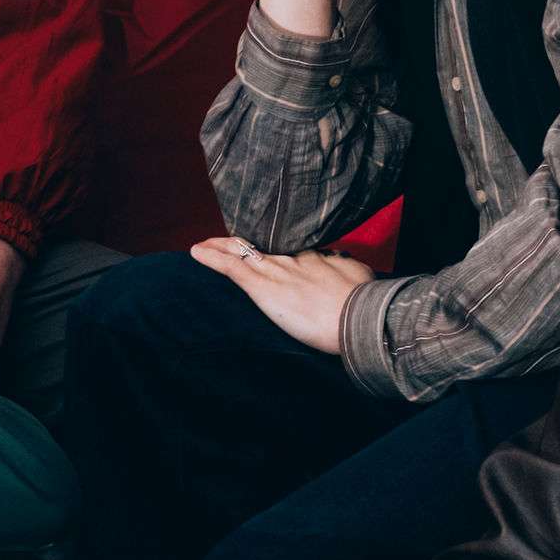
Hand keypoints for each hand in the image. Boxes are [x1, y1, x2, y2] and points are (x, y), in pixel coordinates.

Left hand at [192, 238, 372, 355]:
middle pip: (258, 246)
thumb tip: (350, 267)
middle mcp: (291, 260)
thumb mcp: (359, 276)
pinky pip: (231, 267)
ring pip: (240, 252)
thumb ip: (347, 269)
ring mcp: (275, 271)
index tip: (263, 248)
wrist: (357, 316)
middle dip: (239, 243)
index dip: (270, 248)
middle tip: (224, 243)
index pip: (286, 250)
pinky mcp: (263, 286)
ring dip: (219, 248)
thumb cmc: (363, 302)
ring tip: (202, 246)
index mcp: (313, 259)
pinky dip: (212, 258)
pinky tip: (196, 252)